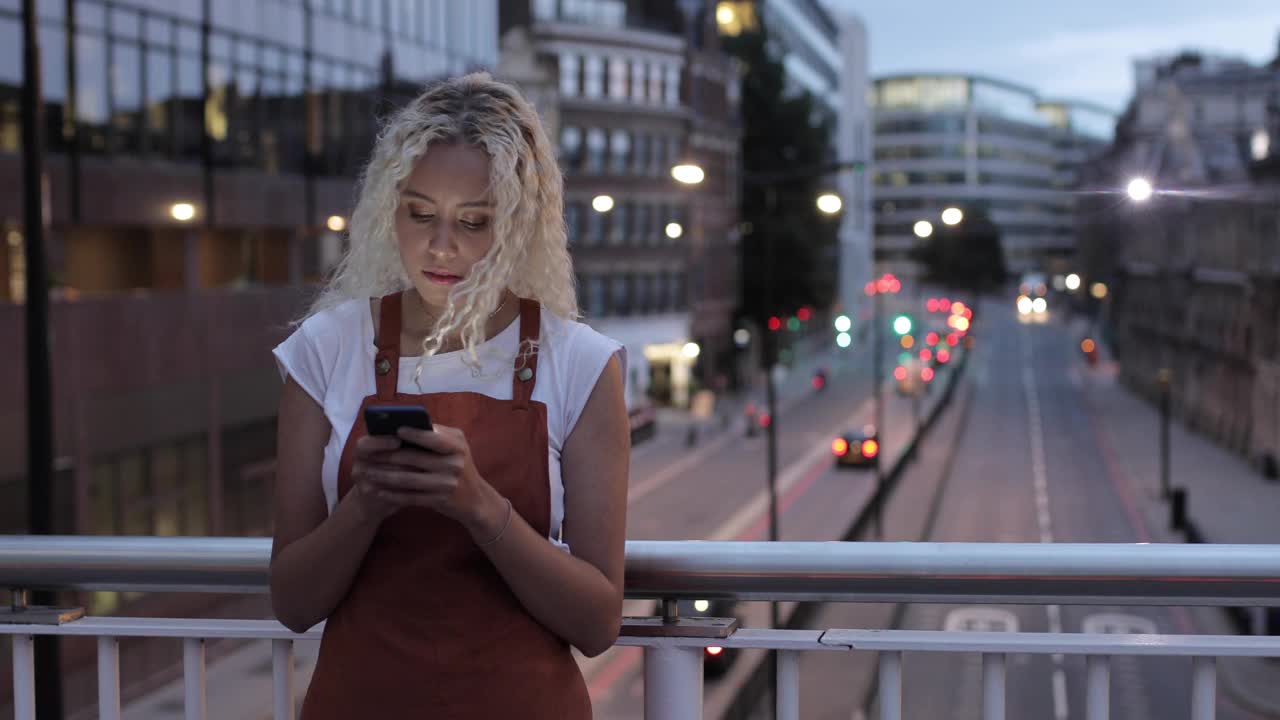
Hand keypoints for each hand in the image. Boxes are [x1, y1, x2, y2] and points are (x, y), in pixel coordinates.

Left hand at [350, 424, 501, 534]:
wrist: (475, 500)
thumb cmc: (460, 467)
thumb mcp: (457, 447)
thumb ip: (437, 435)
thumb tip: (408, 426)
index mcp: (457, 446)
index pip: (432, 438)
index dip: (413, 434)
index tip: (395, 429)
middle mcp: (453, 465)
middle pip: (414, 459)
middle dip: (388, 456)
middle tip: (369, 455)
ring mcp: (446, 484)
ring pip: (408, 479)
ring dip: (384, 476)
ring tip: (368, 474)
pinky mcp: (439, 501)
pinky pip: (410, 497)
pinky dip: (393, 494)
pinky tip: (380, 491)